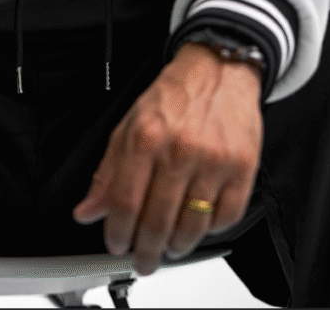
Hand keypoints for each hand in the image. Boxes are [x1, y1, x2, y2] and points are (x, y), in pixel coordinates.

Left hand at [72, 43, 262, 275]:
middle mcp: (179, 150)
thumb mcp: (129, 125)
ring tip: (170, 245)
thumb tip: (87, 210)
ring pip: (191, 228)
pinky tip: (200, 223)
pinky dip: (210, 229)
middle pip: (157, 222)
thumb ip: (108, 171)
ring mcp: (213, 160)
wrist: (218, 70)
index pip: (124, 203)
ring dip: (177, 246)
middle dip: (146, 252)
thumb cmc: (174, 97)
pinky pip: (225, 218)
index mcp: (146, 137)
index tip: (116, 244)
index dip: (116, 233)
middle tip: (143, 260)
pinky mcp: (242, 167)